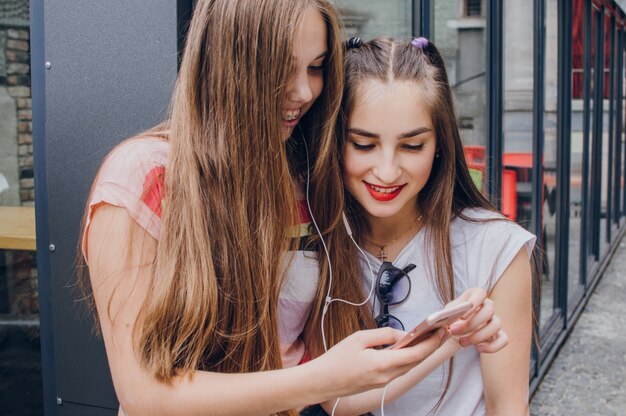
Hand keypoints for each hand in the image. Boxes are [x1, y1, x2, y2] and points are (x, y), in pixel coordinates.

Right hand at [313, 326, 446, 398]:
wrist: (322, 381)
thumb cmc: (337, 359)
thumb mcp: (359, 338)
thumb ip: (384, 334)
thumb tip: (402, 335)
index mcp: (382, 364)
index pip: (415, 354)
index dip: (431, 342)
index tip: (440, 330)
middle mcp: (387, 376)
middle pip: (416, 361)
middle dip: (430, 347)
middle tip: (439, 332)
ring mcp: (383, 382)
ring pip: (409, 367)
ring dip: (420, 353)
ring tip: (428, 338)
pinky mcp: (379, 384)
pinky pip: (399, 371)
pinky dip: (408, 359)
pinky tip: (410, 350)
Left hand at [445, 288, 508, 353]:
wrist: (455, 332)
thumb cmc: (452, 318)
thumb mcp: (448, 313)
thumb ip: (450, 312)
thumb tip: (450, 315)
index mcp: (475, 296)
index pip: (481, 293)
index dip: (473, 303)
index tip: (461, 316)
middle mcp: (488, 306)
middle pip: (489, 310)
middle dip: (471, 323)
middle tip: (454, 331)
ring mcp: (495, 320)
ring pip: (496, 325)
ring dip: (478, 336)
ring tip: (461, 343)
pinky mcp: (499, 335)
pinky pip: (504, 340)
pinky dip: (492, 346)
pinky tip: (478, 349)